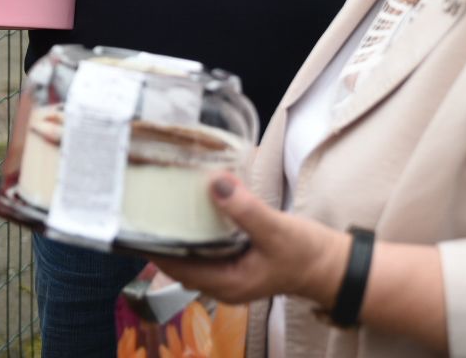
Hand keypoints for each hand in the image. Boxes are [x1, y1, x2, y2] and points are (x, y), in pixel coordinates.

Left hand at [151, 174, 349, 307]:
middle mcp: (221, 283)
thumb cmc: (306, 254)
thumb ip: (245, 209)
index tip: (132, 222)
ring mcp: (228, 273)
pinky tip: (192, 207)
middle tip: (141, 204)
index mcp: (225, 283)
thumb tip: (214, 183)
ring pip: (191, 253)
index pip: (174, 265)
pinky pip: (206, 246)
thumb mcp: (275, 229)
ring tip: (158, 202)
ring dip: (177, 231)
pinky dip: (195, 229)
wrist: (333, 266)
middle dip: (159, 236)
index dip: (150, 246)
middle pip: (177, 260)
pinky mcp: (236, 261)